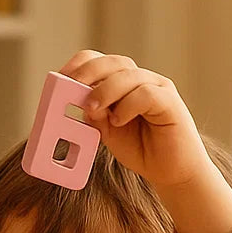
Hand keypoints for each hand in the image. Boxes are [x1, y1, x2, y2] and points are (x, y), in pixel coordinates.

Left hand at [61, 49, 231, 232]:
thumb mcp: (108, 133)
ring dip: (106, 90)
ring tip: (92, 108)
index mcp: (122, 84)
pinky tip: (118, 120)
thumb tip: (80, 101)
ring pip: (129, 75)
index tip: (60, 78)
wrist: (170, 170)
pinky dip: (128, 104)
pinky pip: (147, 94)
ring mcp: (157, 88)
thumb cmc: (141, 149)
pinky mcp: (170, 102)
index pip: (100, 62)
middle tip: (72, 88)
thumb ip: (95, 116)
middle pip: (113, 62)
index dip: (79, 66)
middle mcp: (140, 80)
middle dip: (88, 73)